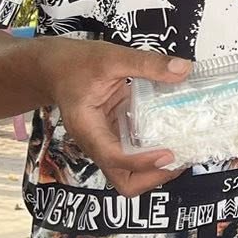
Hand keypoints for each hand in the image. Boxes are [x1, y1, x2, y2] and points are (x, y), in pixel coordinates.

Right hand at [36, 37, 190, 195]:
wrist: (54, 67)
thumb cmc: (74, 64)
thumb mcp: (112, 57)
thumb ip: (147, 63)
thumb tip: (182, 69)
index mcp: (88, 128)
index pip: (114, 158)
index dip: (142, 162)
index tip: (168, 154)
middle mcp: (96, 142)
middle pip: (123, 180)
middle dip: (153, 177)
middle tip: (180, 158)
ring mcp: (106, 141)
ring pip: (130, 171)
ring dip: (156, 167)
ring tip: (183, 150)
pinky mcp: (115, 134)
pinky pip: (135, 151)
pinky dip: (154, 149)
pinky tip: (173, 134)